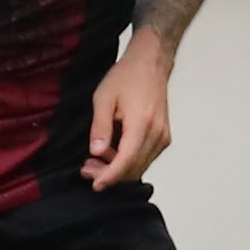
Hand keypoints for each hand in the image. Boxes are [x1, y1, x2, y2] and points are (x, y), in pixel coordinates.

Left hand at [85, 42, 174, 188]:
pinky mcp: (163, 137)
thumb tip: (96, 152)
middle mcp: (157, 133)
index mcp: (142, 123)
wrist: (150, 64)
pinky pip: (145, 158)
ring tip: (95, 160)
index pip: (127, 160)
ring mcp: (163, 137)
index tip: (96, 185)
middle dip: (110, 174)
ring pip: (140, 165)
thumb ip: (100, 126)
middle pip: (134, 167)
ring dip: (118, 169)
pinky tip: (112, 152)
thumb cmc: (126, 77)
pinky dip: (127, 161)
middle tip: (86, 169)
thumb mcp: (104, 97)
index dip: (111, 176)